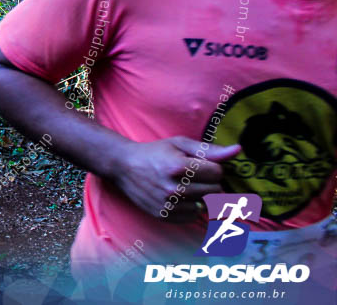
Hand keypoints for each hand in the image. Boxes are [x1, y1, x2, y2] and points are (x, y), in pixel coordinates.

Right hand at [109, 137, 241, 222]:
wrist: (123, 166)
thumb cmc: (154, 153)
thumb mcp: (179, 144)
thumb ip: (210, 150)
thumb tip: (238, 150)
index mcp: (179, 167)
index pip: (217, 173)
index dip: (211, 167)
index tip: (198, 164)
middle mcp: (174, 188)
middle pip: (215, 191)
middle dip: (208, 182)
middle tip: (191, 175)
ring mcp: (168, 204)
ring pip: (206, 205)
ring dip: (200, 196)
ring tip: (184, 185)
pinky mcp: (164, 215)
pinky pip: (193, 216)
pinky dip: (191, 207)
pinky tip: (179, 197)